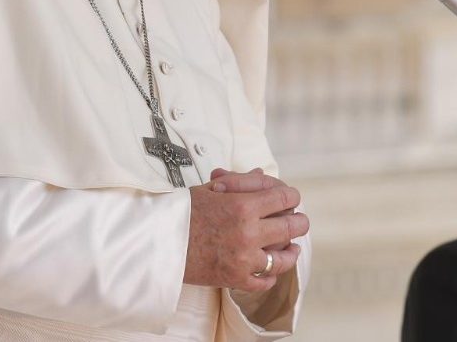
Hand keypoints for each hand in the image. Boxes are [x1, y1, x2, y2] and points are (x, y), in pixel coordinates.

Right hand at [185, 171, 307, 291]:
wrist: (158, 242)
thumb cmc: (182, 212)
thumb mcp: (210, 190)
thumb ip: (241, 183)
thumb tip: (263, 175)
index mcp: (243, 206)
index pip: (286, 197)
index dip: (291, 196)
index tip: (289, 199)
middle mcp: (249, 233)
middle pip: (294, 226)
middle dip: (298, 221)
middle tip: (296, 222)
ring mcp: (244, 259)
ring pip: (285, 258)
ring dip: (289, 251)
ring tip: (290, 248)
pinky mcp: (236, 280)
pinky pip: (266, 281)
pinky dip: (270, 275)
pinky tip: (270, 267)